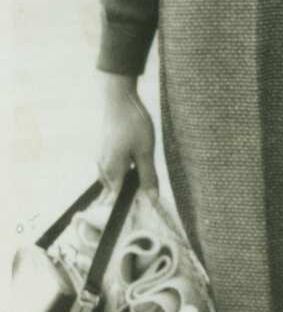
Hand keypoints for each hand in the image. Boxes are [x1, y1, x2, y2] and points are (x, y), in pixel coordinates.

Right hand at [98, 74, 158, 196]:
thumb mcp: (145, 152)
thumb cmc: (133, 124)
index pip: (116, 200)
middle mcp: (103, 168)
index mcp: (112, 171)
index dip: (129, 207)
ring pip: (113, 181)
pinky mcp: (104, 151)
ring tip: (142, 186)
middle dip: (127, 198)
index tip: (143, 212)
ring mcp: (102, 159)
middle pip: (114, 192)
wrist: (119, 99)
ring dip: (125, 186)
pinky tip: (133, 169)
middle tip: (147, 200)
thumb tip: (152, 200)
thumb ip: (148, 177)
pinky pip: (112, 171)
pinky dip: (122, 175)